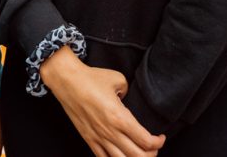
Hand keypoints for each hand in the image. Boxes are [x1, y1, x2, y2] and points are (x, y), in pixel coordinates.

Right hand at [41, 48, 164, 156]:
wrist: (66, 80)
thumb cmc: (91, 78)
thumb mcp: (118, 79)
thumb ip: (128, 91)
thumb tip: (128, 99)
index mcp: (120, 117)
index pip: (146, 141)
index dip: (158, 143)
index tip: (160, 137)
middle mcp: (110, 131)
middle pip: (138, 156)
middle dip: (151, 155)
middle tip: (153, 148)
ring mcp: (98, 138)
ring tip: (139, 154)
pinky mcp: (88, 139)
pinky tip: (121, 156)